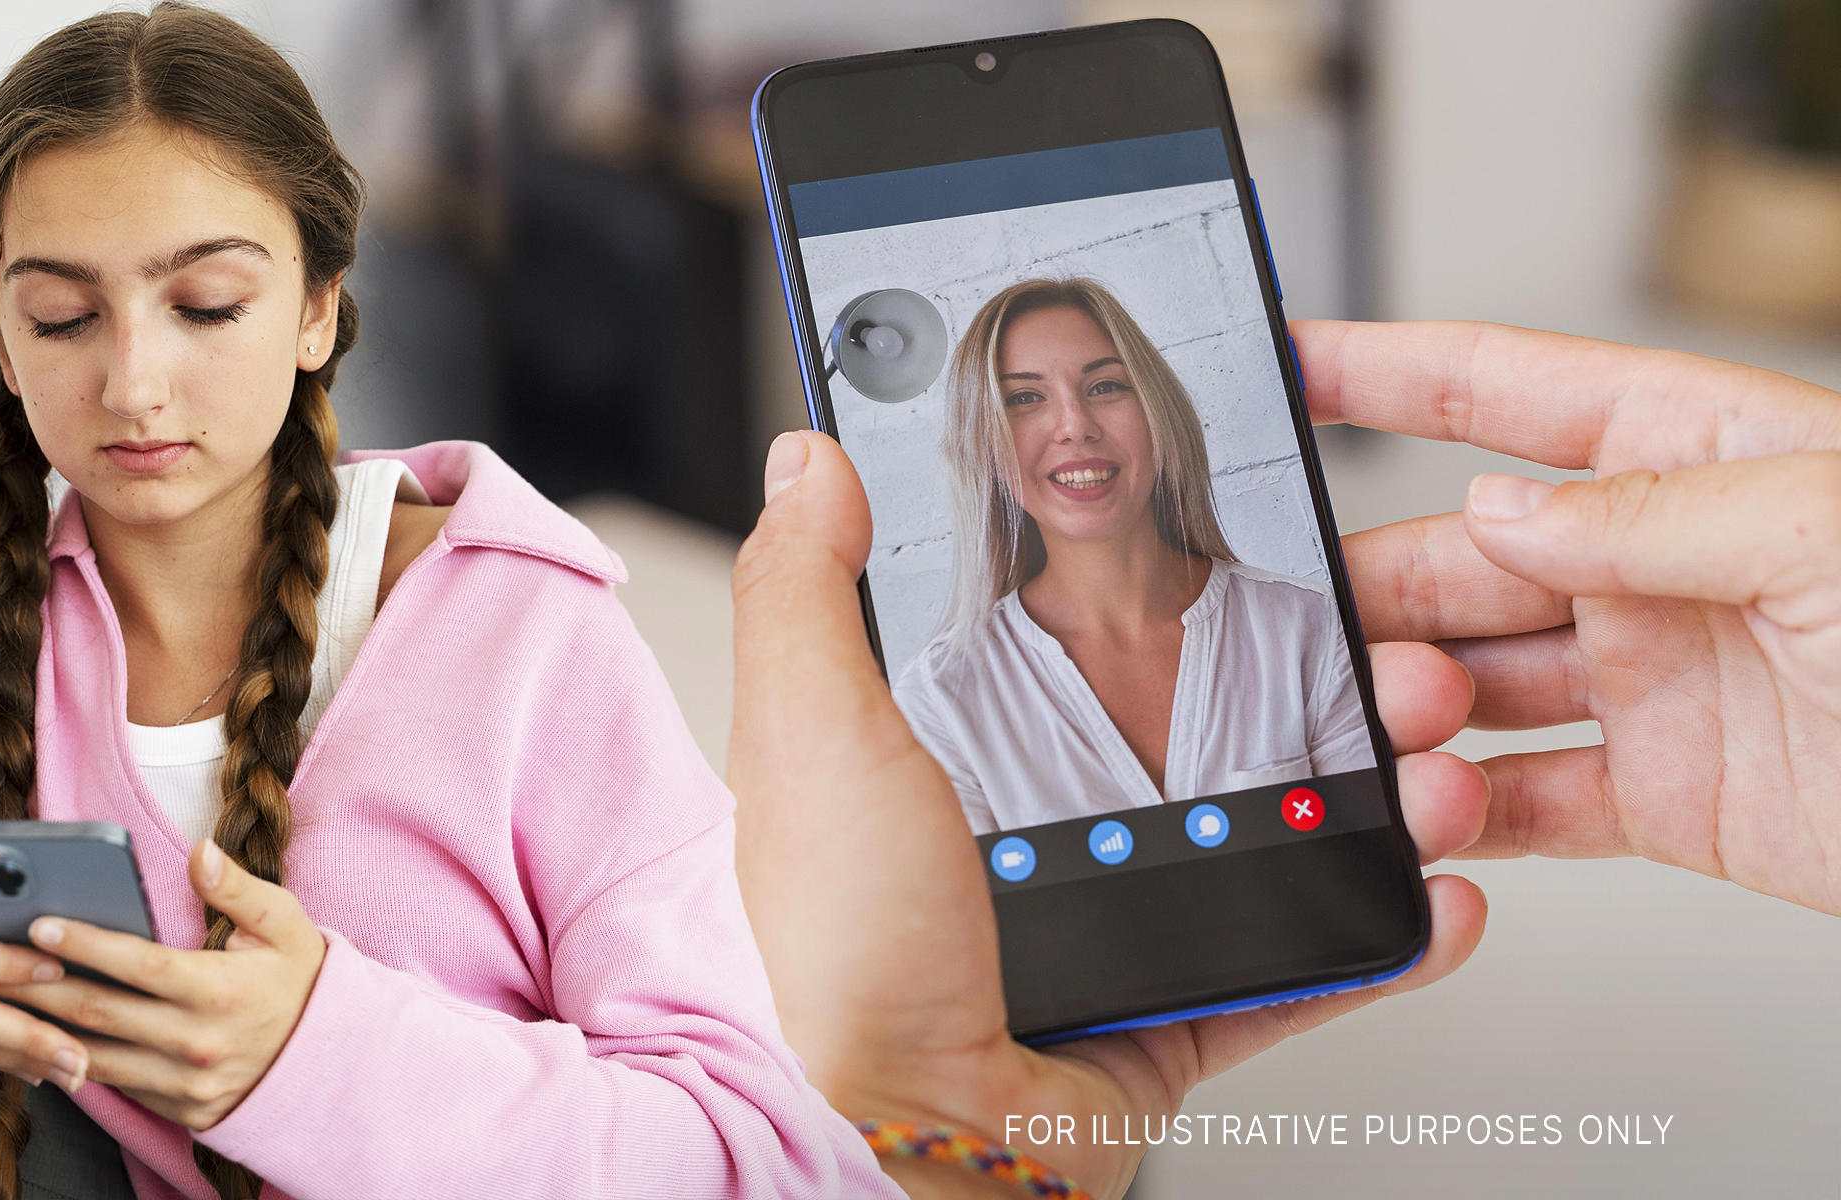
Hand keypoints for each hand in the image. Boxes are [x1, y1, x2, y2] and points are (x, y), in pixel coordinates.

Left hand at [0, 839, 324, 1128]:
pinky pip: (114, 1085)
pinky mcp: (180, 1110)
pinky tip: (39, 1037)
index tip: (39, 924)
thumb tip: (199, 851)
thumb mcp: (284, 925)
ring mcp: (186, 1084)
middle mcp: (197, 1043)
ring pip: (94, 1055)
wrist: (330, 1062)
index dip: (86, 944)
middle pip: (99, 1012)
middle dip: (38, 986)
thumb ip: (238, 888)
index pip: (138, 965)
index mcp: (220, 991)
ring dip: (41, 1028)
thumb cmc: (299, 981)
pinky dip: (73, 1060)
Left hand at [729, 432, 1488, 1198]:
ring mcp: (1109, 923)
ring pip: (1269, 836)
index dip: (1167, 593)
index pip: (1073, 641)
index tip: (1254, 540)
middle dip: (1317, 683)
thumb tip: (810, 457)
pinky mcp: (1167, 1012)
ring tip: (1434, 756)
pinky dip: (1375, 940)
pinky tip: (1438, 894)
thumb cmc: (830, 945)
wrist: (889, 1133)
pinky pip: (1295, 968)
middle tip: (1390, 647)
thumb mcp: (809, 727)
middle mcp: (1032, 832)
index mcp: (947, 754)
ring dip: (1373, 795)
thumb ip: (808, 587)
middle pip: (1202, 731)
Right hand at [1300, 320, 1840, 912]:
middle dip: (1380, 589)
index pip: (1514, 394)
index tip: (1292, 364)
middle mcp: (1662, 568)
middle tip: (1319, 629)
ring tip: (1406, 736)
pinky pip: (1531, 800)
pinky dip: (1465, 817)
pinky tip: (1434, 815)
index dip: (1392, 371)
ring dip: (1414, 711)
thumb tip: (1498, 507)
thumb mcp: (1828, 531)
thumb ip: (1651, 511)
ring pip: (1475, 684)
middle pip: (1462, 558)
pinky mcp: (1668, 798)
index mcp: (1702, 459)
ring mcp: (1658, 683)